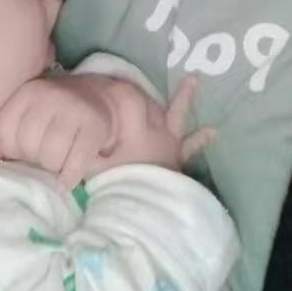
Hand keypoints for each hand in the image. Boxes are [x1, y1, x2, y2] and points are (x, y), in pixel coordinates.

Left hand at [0, 74, 119, 189]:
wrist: (97, 100)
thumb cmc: (52, 116)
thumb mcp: (25, 119)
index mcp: (26, 93)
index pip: (5, 133)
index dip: (13, 149)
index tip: (25, 147)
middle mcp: (49, 96)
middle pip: (28, 146)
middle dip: (35, 159)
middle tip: (44, 154)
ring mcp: (74, 109)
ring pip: (51, 157)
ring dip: (54, 167)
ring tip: (58, 160)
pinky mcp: (95, 125)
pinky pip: (76, 164)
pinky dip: (70, 176)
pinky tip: (69, 175)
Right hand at [88, 75, 215, 176]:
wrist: (145, 211)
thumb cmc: (116, 185)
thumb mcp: (94, 164)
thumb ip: (87, 146)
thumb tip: (79, 131)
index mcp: (134, 129)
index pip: (127, 99)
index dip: (117, 89)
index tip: (108, 83)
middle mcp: (154, 130)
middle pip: (148, 104)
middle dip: (140, 94)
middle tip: (132, 84)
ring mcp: (169, 144)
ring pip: (177, 115)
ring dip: (184, 97)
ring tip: (193, 79)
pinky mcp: (178, 159)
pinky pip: (191, 146)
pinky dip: (200, 138)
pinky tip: (212, 131)